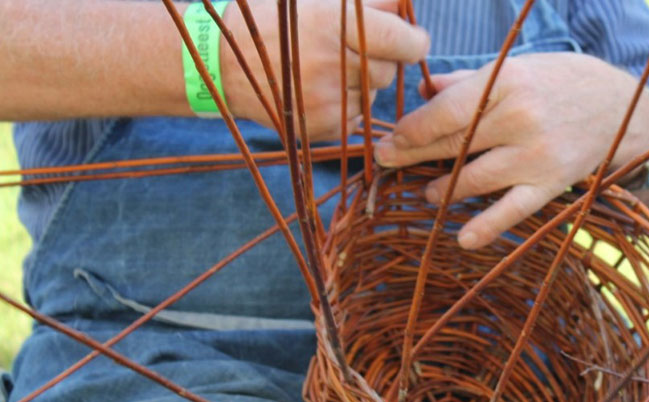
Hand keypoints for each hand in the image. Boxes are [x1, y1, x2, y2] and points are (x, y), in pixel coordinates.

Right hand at [221, 0, 428, 140]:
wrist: (222, 62)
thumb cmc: (275, 20)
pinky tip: (318, 89)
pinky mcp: (321, 127)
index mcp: (333, 25)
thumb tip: (406, 5)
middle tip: (351, 50)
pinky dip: (347, 104)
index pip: (401, 41)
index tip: (410, 40)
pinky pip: (355, 116)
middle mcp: (331, 65)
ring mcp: (327, 101)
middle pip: (388, 70)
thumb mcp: (317, 0)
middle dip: (380, 61)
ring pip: (372, 94)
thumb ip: (369, 1)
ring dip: (362, 82)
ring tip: (328, 68)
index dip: (413, 42)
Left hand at [373, 52, 648, 248]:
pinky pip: (512, 211)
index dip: (412, 129)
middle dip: (412, 156)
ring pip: (474, 180)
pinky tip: (464, 238)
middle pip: (454, 144)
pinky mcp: (551, 184)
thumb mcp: (519, 68)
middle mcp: (521, 119)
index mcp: (508, 83)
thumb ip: (470, 81)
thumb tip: (424, 90)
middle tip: (386, 163)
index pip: (446, 111)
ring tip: (429, 193)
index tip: (390, 139)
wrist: (624, 109)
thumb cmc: (563, 82)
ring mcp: (536, 155)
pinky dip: (487, 227)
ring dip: (443, 190)